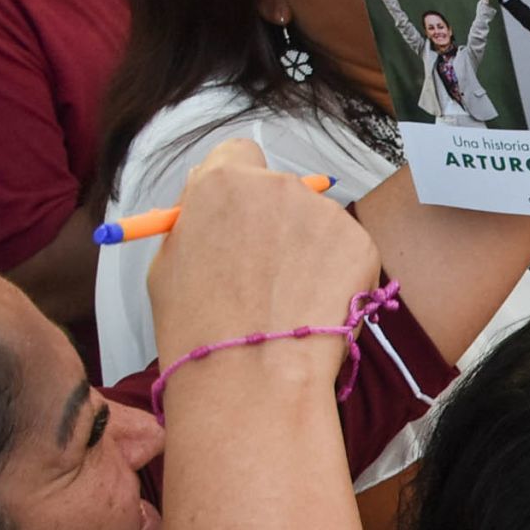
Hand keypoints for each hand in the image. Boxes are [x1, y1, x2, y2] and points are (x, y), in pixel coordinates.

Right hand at [148, 140, 378, 392]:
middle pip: (281, 189)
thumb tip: (214, 207)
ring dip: (307, 249)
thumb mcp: (169, 263)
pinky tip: (314, 307)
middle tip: (264, 272)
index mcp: (222, 181)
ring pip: (316, 222)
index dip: (238, 185)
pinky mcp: (360, 242)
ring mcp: (324, 212)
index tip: (238, 214)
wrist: (252, 374)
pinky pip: (346, 250)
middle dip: (275, 222)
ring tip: (287, 301)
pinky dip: (337, 274)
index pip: (238, 154)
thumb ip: (195, 221)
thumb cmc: (198, 328)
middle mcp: (277, 185)